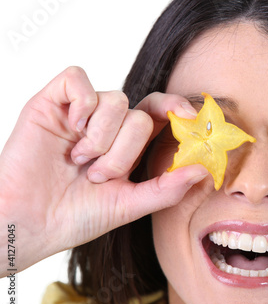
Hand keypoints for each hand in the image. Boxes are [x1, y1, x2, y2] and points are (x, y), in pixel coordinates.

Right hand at [0, 67, 206, 275]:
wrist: (28, 223)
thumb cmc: (76, 216)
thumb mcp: (129, 205)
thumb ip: (167, 189)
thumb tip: (204, 169)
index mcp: (129, 145)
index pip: (160, 113)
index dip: (177, 110)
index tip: (190, 119)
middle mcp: (108, 125)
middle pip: (141, 114)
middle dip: (125, 151)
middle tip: (99, 175)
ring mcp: (81, 113)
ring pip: (115, 100)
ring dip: (102, 138)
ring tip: (79, 162)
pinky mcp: (52, 103)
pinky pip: (79, 80)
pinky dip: (82, 104)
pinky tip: (72, 130)